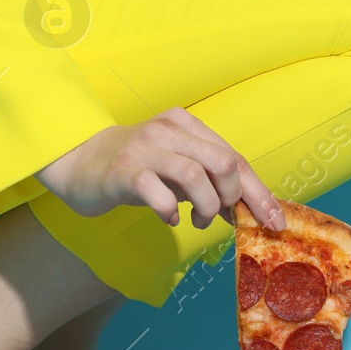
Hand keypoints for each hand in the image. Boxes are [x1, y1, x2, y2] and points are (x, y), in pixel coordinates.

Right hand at [35, 108, 286, 231]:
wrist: (77, 161)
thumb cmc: (133, 168)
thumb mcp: (174, 167)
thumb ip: (207, 180)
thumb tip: (247, 210)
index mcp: (186, 126)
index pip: (235, 158)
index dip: (259, 193)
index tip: (273, 223)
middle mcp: (168, 130)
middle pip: (223, 163)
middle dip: (232, 200)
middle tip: (218, 219)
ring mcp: (145, 148)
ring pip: (196, 176)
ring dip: (205, 208)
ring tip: (195, 221)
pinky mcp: (123, 170)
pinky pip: (158, 193)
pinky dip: (170, 211)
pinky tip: (167, 218)